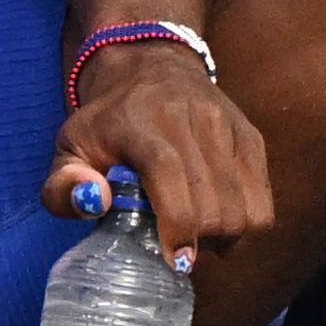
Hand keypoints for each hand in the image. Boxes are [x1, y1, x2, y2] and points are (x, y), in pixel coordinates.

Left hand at [40, 41, 270, 273]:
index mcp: (139, 123)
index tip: (177, 260)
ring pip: (245, 206)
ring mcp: (225, 126)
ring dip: (226, 237)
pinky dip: (245, 221)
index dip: (178, 224)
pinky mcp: (249, 135)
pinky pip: (263, 198)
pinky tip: (219, 217)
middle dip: (200, 241)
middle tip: (180, 247)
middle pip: (214, 203)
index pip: (169, 173)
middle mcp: (189, 118)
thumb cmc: (105, 121)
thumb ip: (62, 186)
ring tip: (200, 233)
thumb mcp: (69, 149)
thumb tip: (94, 202)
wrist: (148, 65)